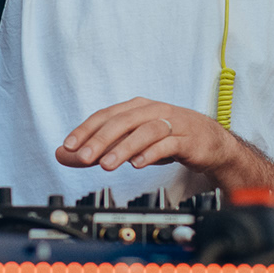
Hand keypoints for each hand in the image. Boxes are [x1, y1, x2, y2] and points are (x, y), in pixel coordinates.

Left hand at [57, 97, 267, 190]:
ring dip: (123, 148)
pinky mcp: (187, 139)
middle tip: (84, 157)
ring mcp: (172, 123)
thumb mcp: (130, 143)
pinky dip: (151, 153)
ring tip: (107, 165)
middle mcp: (153, 111)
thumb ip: (98, 149)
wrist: (210, 143)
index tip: (69, 146)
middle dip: (101, 139)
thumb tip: (63, 155)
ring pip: (145, 131)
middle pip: (123, 121)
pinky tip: (138, 164)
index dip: (86, 129)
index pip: (106, 115)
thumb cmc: (169, 138)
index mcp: (136, 108)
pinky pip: (168, 144)